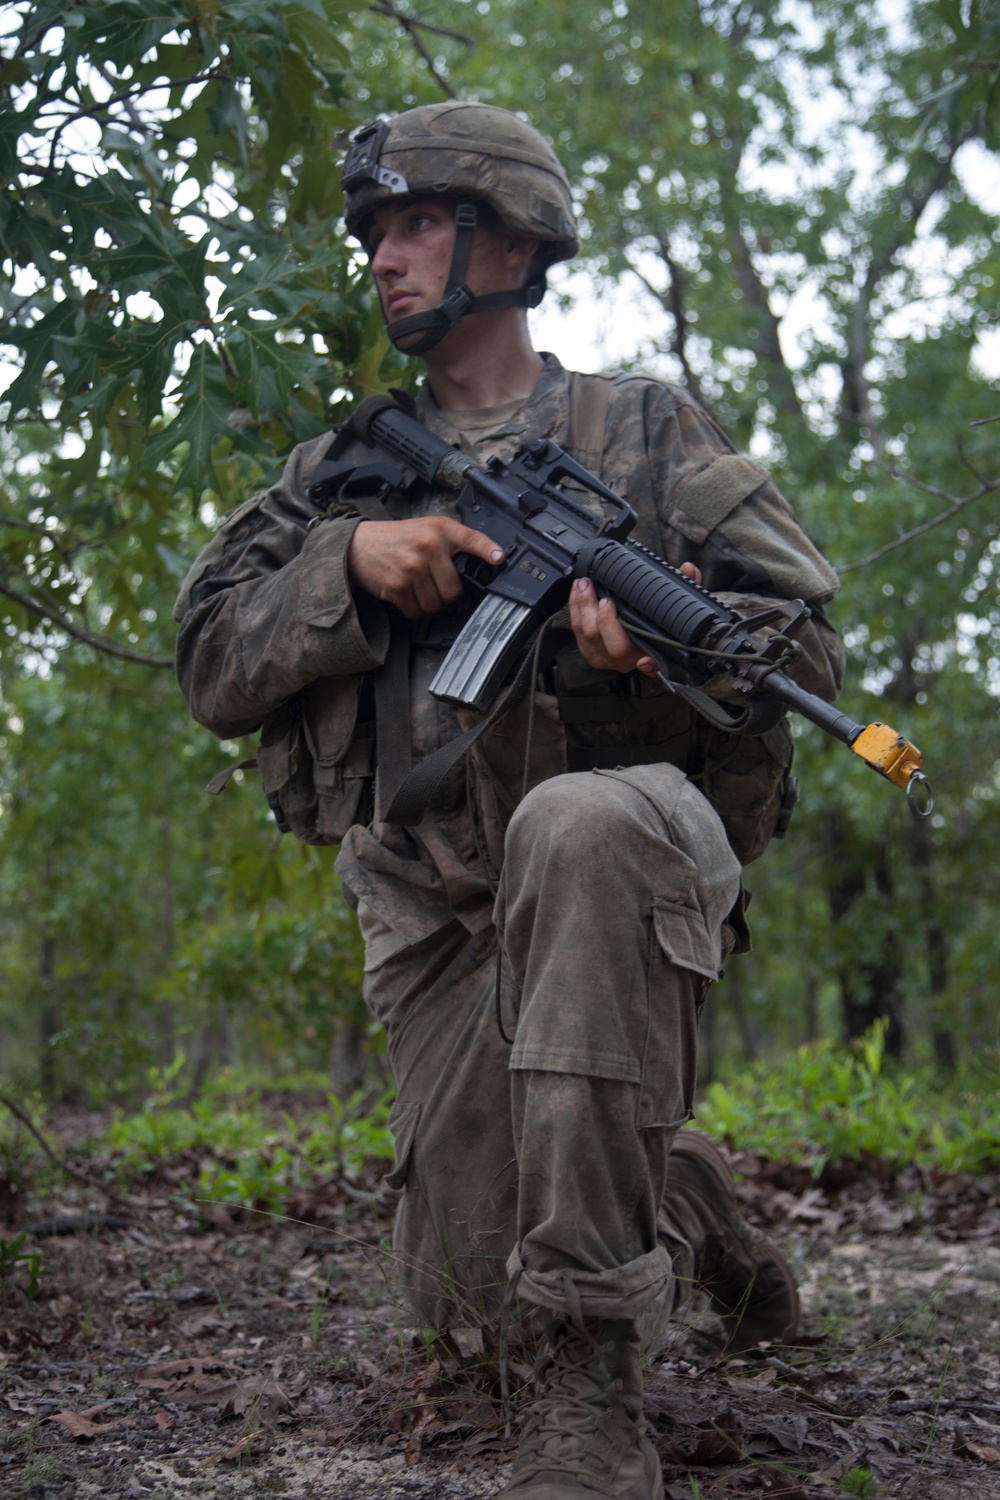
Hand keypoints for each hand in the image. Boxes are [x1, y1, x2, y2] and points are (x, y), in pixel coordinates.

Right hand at [346, 517, 503, 618]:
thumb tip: (484, 562)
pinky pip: (415, 611)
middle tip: (433, 583)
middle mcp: (428, 546)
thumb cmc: (398, 539)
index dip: (487, 550)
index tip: (499, 559)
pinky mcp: (396, 585)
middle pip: (453, 591)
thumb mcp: (428, 529)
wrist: (359, 544)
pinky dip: (411, 608)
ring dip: (427, 602)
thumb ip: (453, 542)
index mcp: (440, 530)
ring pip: (435, 604)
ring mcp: (412, 567)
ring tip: (416, 585)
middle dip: (445, 594)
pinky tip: (404, 591)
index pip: (470, 539)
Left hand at [569, 563, 702, 676]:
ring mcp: (608, 659)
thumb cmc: (659, 620)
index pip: (652, 665)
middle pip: (612, 647)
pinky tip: (576, 594)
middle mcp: (630, 661)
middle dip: (601, 618)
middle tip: (600, 594)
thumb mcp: (677, 603)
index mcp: (654, 655)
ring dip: (583, 610)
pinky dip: (574, 612)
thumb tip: (688, 569)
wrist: (642, 632)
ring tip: (584, 586)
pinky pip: (578, 636)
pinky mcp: (592, 652)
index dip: (649, 665)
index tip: (646, 660)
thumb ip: (687, 586)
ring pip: (590, 640)